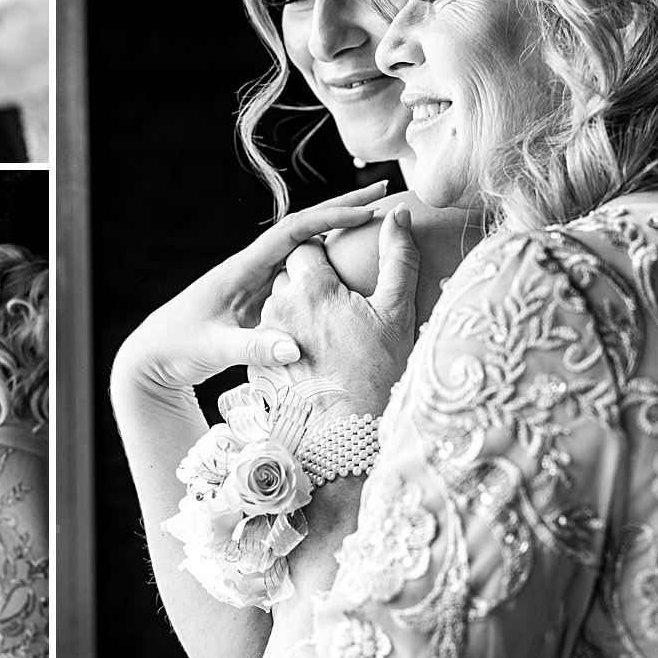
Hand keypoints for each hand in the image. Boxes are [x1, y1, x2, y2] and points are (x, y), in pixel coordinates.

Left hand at [112, 181, 392, 396]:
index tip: (366, 211)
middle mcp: (254, 266)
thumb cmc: (177, 347)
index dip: (330, 218)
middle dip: (342, 209)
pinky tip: (354, 262)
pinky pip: (304, 272)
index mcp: (242, 268)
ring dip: (340, 231)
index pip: (293, 231)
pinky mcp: (264, 298)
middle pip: (305, 229)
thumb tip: (295, 346)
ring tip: (377, 219)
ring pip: (307, 247)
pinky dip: (330, 260)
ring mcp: (260, 281)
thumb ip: (252, 347)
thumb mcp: (213, 348)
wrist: (153, 356)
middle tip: (383, 194)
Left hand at [255, 203, 420, 419]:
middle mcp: (279, 309)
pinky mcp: (259, 367)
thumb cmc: (376, 375)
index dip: (326, 237)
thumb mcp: (395, 316)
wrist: (341, 441)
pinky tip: (321, 355)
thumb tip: (398, 217)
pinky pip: (277, 337)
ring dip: (304, 307)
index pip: (306, 242)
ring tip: (333, 326)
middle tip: (342, 288)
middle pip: (291, 273)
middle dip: (313, 274)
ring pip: (282, 306)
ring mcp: (266, 340)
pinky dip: (296, 337)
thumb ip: (398, 261)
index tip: (348, 242)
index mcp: (309, 289)